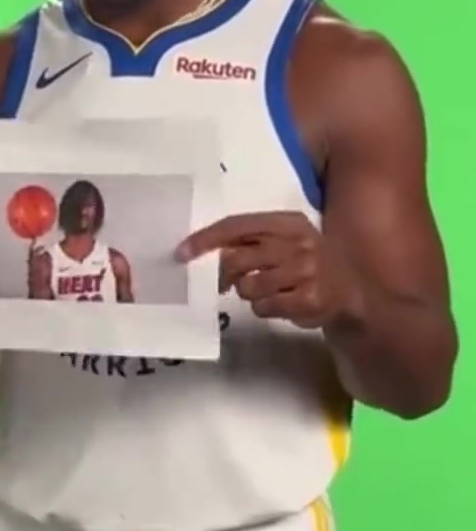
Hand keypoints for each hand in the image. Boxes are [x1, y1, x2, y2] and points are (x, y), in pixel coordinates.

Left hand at [176, 211, 359, 328]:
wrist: (350, 292)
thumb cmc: (306, 263)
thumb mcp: (284, 242)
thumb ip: (250, 242)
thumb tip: (204, 252)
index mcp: (288, 222)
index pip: (237, 225)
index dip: (206, 239)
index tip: (181, 253)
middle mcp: (299, 242)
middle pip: (237, 258)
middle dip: (225, 275)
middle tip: (226, 284)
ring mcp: (305, 271)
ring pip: (248, 286)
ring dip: (248, 293)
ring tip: (268, 292)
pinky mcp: (308, 299)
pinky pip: (263, 307)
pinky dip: (264, 308)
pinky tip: (282, 303)